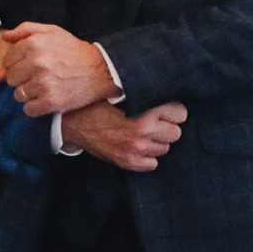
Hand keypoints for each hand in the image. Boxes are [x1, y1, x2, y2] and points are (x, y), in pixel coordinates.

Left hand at [0, 24, 116, 116]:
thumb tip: (4, 38)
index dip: (16, 64)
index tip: (27, 66)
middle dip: (21, 79)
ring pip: (18, 94)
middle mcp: (37, 63)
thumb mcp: (52, 31)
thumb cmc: (74, 51)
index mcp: (34, 44)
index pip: (8, 60)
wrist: (100, 71)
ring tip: (42, 87)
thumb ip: (25, 30)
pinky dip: (35, 107)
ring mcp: (43, 84)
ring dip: (28, 93)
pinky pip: (28, 109)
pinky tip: (45, 99)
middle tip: (36, 77)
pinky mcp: (51, 102)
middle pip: (11, 78)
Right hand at [61, 100, 186, 169]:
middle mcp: (143, 136)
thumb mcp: (120, 93)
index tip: (166, 108)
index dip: (173, 110)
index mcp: (144, 115)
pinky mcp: (128, 163)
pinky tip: (137, 145)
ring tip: (142, 132)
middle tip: (154, 121)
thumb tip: (165, 88)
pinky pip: (153, 163)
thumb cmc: (96, 104)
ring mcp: (136, 152)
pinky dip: (148, 155)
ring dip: (157, 140)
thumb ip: (144, 94)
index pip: (180, 114)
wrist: (73, 123)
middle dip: (167, 126)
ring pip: (165, 148)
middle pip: (175, 133)